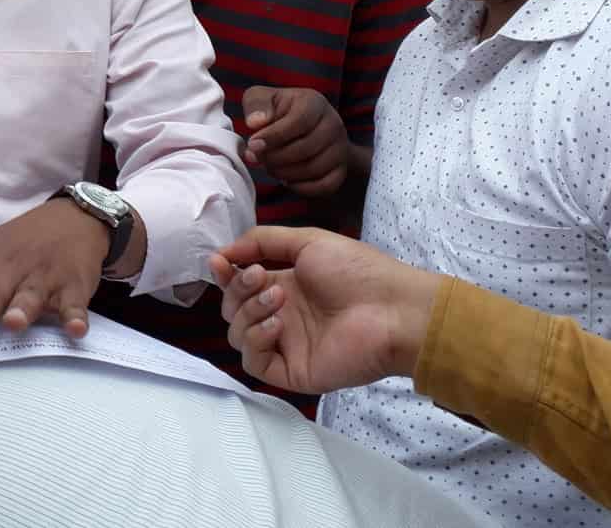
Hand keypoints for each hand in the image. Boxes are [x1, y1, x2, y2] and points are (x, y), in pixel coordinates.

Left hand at [0, 199, 111, 351]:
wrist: (74, 218)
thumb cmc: (19, 241)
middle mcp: (11, 268)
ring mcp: (43, 274)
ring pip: (30, 294)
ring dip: (22, 308)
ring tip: (13, 324)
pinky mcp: (74, 283)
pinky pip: (75, 302)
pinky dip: (76, 315)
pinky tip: (75, 330)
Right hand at [210, 226, 442, 394]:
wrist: (391, 309)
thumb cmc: (357, 270)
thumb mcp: (307, 240)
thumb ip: (263, 241)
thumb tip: (225, 252)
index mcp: (284, 285)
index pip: (239, 284)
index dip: (225, 274)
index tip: (219, 261)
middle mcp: (281, 315)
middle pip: (233, 308)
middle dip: (237, 289)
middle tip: (261, 277)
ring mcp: (285, 344)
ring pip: (237, 334)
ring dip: (248, 312)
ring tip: (279, 299)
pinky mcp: (291, 370)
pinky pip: (254, 361)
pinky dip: (255, 340)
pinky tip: (276, 325)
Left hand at [242, 87, 349, 196]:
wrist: (307, 126)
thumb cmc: (280, 111)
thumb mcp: (263, 98)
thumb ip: (256, 105)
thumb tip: (256, 122)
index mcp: (314, 103)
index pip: (299, 121)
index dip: (274, 136)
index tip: (253, 145)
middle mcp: (333, 124)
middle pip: (306, 148)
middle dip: (275, 157)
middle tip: (258, 158)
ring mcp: (340, 148)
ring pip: (314, 168)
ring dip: (285, 173)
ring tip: (269, 166)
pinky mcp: (341, 169)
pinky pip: (325, 185)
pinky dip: (301, 187)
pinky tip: (286, 179)